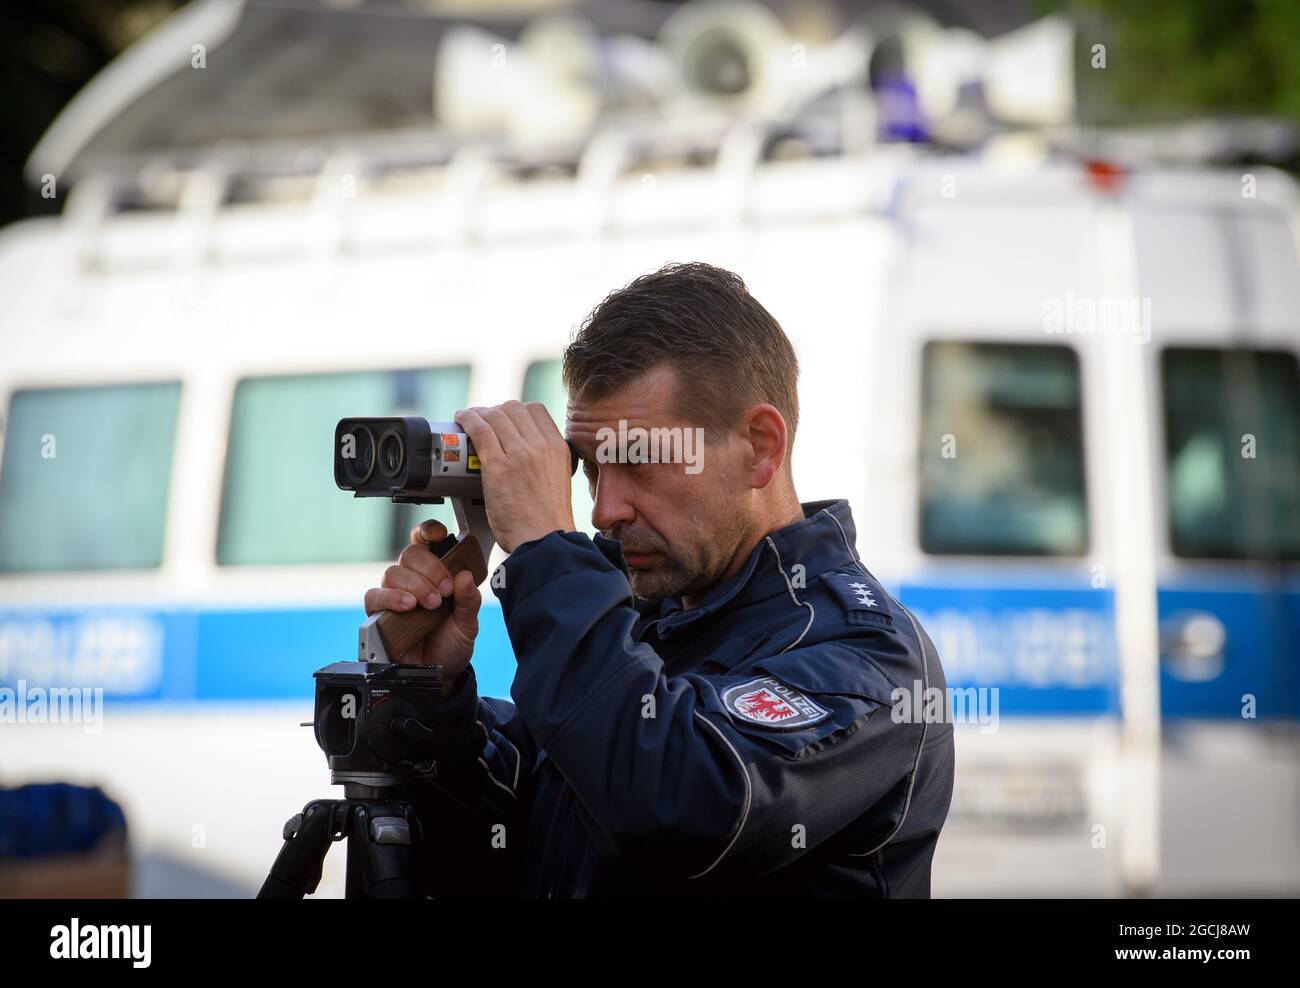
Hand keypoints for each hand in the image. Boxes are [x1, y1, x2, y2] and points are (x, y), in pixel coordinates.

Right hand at [363, 519, 481, 696]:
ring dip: (414, 585)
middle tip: (443, 592)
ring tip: (430, 604)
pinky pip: (374, 596)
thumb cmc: (452, 645)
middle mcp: (412, 581)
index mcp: (435, 575)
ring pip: (393, 573)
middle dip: (429, 568)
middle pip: (409, 554)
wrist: (440, 676)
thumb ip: (469, 601)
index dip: (429, 532)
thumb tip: (464, 576)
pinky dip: (390, 597)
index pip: (425, 542)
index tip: (440, 535)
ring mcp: (394, 596)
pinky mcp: (378, 615)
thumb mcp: (468, 624)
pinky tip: (407, 606)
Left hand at [454, 400, 575, 552]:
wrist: (543, 541)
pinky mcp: (498, 466)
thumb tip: (525, 454)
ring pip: (495, 416)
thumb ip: (544, 462)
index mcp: (558, 448)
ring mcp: (519, 454)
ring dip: (478, 413)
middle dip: (495, 410)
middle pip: (513, 409)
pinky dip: (468, 420)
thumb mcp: (557, 480)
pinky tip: (462, 419)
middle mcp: (541, 446)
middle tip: (484, 420)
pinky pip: (480, 430)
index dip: (516, 410)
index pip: (536, 410)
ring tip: (469, 418)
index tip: (505, 418)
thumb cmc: (546, 521)